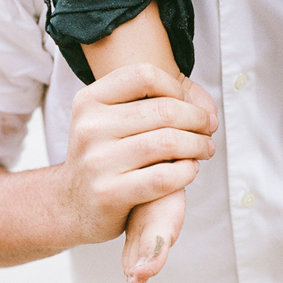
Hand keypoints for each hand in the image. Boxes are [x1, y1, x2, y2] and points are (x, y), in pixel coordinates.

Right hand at [56, 63, 217, 246]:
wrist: (73, 206)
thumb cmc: (103, 158)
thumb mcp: (105, 122)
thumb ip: (142, 104)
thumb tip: (199, 101)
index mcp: (88, 102)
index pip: (143, 76)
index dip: (175, 87)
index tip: (187, 103)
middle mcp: (89, 128)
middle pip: (163, 110)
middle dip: (197, 119)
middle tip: (209, 128)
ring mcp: (97, 162)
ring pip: (168, 143)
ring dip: (198, 145)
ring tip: (206, 149)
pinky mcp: (109, 194)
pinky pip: (164, 177)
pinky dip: (186, 172)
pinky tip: (189, 170)